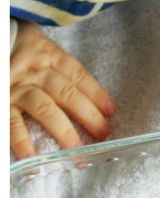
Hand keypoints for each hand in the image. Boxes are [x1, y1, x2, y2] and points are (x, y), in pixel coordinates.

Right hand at [10, 20, 114, 158]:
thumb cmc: (12, 42)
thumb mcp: (33, 41)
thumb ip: (52, 61)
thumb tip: (79, 88)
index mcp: (46, 54)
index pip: (76, 73)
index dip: (95, 92)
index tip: (110, 111)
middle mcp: (34, 70)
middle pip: (66, 93)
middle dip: (87, 114)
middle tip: (103, 134)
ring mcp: (17, 86)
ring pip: (45, 108)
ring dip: (63, 130)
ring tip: (76, 150)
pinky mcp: (2, 100)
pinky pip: (12, 122)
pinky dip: (21, 140)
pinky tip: (32, 156)